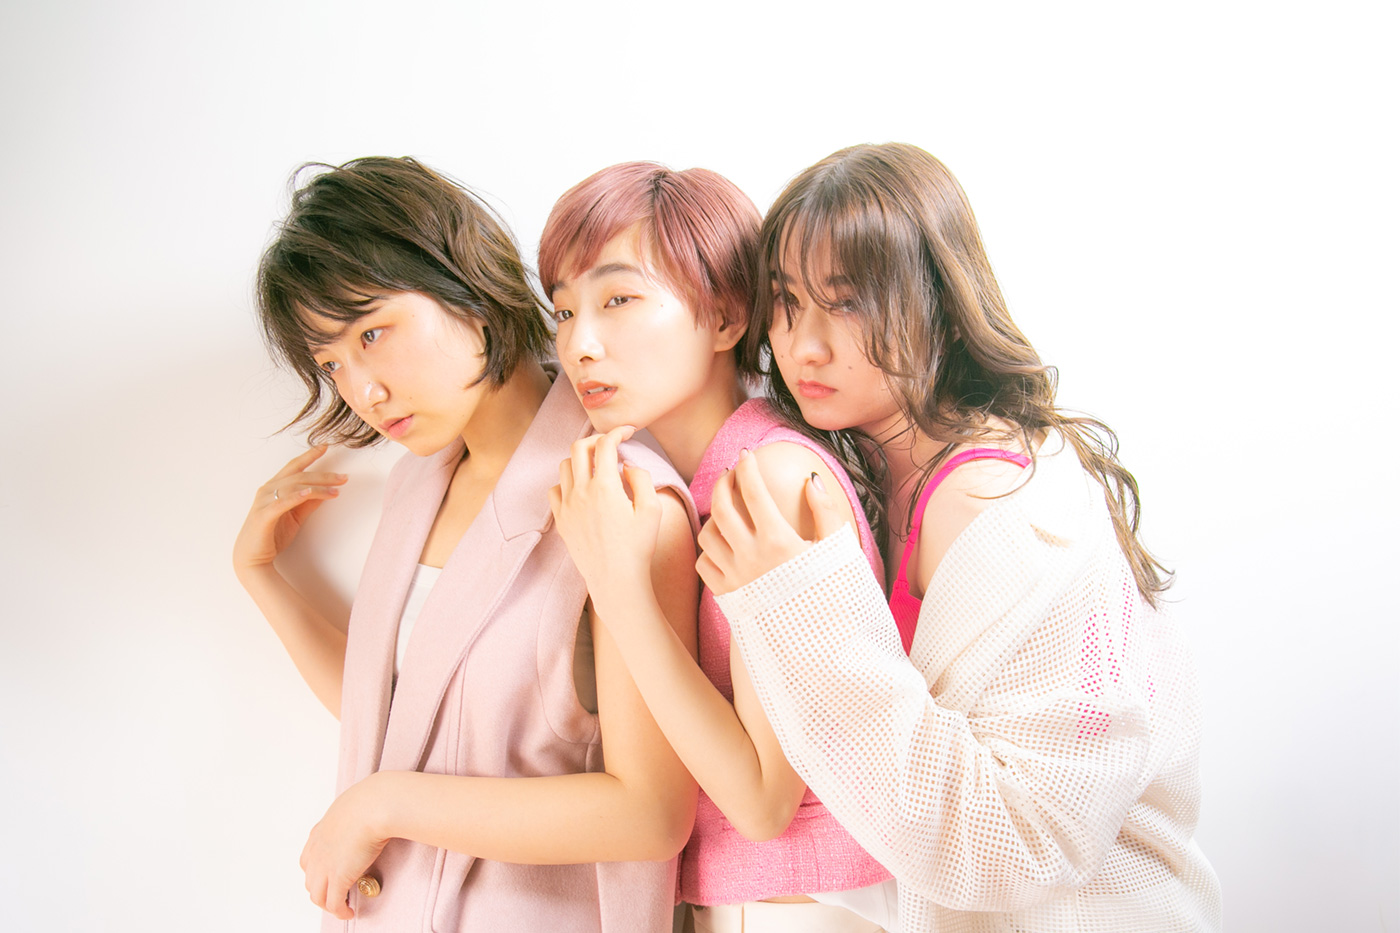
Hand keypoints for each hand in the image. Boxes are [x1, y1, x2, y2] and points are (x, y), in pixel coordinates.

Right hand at [232, 446, 347, 579]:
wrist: (252, 559)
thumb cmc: (272, 536)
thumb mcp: (295, 517)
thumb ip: (308, 503)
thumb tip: (326, 491)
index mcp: (274, 487)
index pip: (294, 467)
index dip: (309, 456)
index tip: (325, 447)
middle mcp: (267, 490)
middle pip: (298, 475)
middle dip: (323, 475)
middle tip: (343, 477)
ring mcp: (264, 501)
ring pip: (294, 486)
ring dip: (317, 487)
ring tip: (335, 490)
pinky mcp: (263, 515)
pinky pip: (281, 502)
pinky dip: (296, 496)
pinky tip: (308, 493)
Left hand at [300, 773, 390, 919]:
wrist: (375, 805)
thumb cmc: (373, 799)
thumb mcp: (355, 805)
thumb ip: (354, 815)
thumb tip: (370, 815)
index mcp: (320, 832)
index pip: (308, 859)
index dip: (317, 872)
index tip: (330, 876)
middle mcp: (317, 851)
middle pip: (310, 880)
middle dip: (321, 889)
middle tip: (336, 893)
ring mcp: (324, 866)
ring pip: (317, 896)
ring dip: (328, 904)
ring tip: (342, 907)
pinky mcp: (338, 878)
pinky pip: (333, 904)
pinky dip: (340, 912)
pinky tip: (348, 913)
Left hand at [548, 425, 659, 615]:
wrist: (616, 581)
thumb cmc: (638, 548)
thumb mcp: (652, 510)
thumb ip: (641, 478)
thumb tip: (627, 466)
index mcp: (605, 487)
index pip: (606, 445)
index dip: (618, 432)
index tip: (628, 432)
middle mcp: (581, 493)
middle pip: (579, 447)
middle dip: (596, 439)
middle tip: (611, 445)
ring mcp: (567, 507)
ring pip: (565, 465)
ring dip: (581, 459)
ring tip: (597, 467)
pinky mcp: (561, 521)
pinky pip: (555, 490)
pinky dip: (567, 482)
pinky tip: (581, 489)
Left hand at [696, 449, 848, 593]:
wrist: (820, 642)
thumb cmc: (833, 593)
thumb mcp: (838, 550)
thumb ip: (825, 512)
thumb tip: (811, 480)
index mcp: (778, 543)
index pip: (754, 493)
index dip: (748, 468)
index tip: (747, 454)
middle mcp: (750, 559)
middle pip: (721, 508)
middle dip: (723, 483)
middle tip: (733, 473)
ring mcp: (735, 578)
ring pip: (707, 535)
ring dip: (713, 515)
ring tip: (727, 508)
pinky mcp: (727, 596)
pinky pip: (704, 564)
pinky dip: (708, 549)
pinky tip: (722, 542)